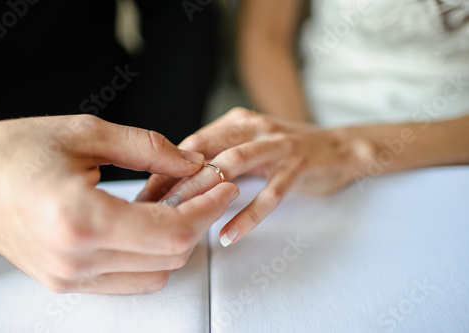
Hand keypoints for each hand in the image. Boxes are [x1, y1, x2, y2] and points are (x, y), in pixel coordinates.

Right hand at [0, 115, 238, 293]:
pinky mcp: (68, 282)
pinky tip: (153, 224)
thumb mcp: (87, 133)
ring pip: (155, 274)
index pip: (172, 232)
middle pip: (170, 257)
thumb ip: (149, 149)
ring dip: (178, 241)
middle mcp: (76, 259)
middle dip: (200, 220)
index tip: (224, 186)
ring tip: (181, 204)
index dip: (208, 209)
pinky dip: (152, 255)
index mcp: (80, 219)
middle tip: (208, 188)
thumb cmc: (17, 151)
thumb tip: (192, 162)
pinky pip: (130, 280)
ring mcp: (71, 278)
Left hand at [138, 108, 370, 245]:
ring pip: (232, 167)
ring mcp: (277, 144)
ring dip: (204, 194)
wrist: (339, 147)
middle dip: (176, 184)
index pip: (190, 146)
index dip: (165, 171)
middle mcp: (252, 127)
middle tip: (153, 212)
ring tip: (183, 219)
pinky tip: (228, 235)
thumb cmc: (285, 152)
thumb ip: (218, 159)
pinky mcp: (298, 165)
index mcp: (235, 122)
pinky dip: (248, 215)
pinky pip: (269, 193)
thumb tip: (175, 183)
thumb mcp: (248, 148)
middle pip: (205, 154)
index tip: (146, 197)